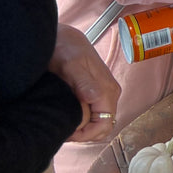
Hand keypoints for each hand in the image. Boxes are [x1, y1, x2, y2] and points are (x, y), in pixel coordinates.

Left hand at [50, 25, 120, 142]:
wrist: (63, 37)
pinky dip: (82, 121)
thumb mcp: (70, 63)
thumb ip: (83, 81)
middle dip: (84, 134)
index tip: (66, 133)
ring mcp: (104, 94)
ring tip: (62, 122)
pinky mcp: (96, 93)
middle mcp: (110, 94)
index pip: (104, 125)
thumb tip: (94, 98)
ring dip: (82, 128)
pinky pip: (94, 115)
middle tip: (62, 129)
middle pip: (103, 127)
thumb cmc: (65, 48)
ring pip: (99, 123)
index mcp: (107, 90)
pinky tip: (66, 115)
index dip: (86, 135)